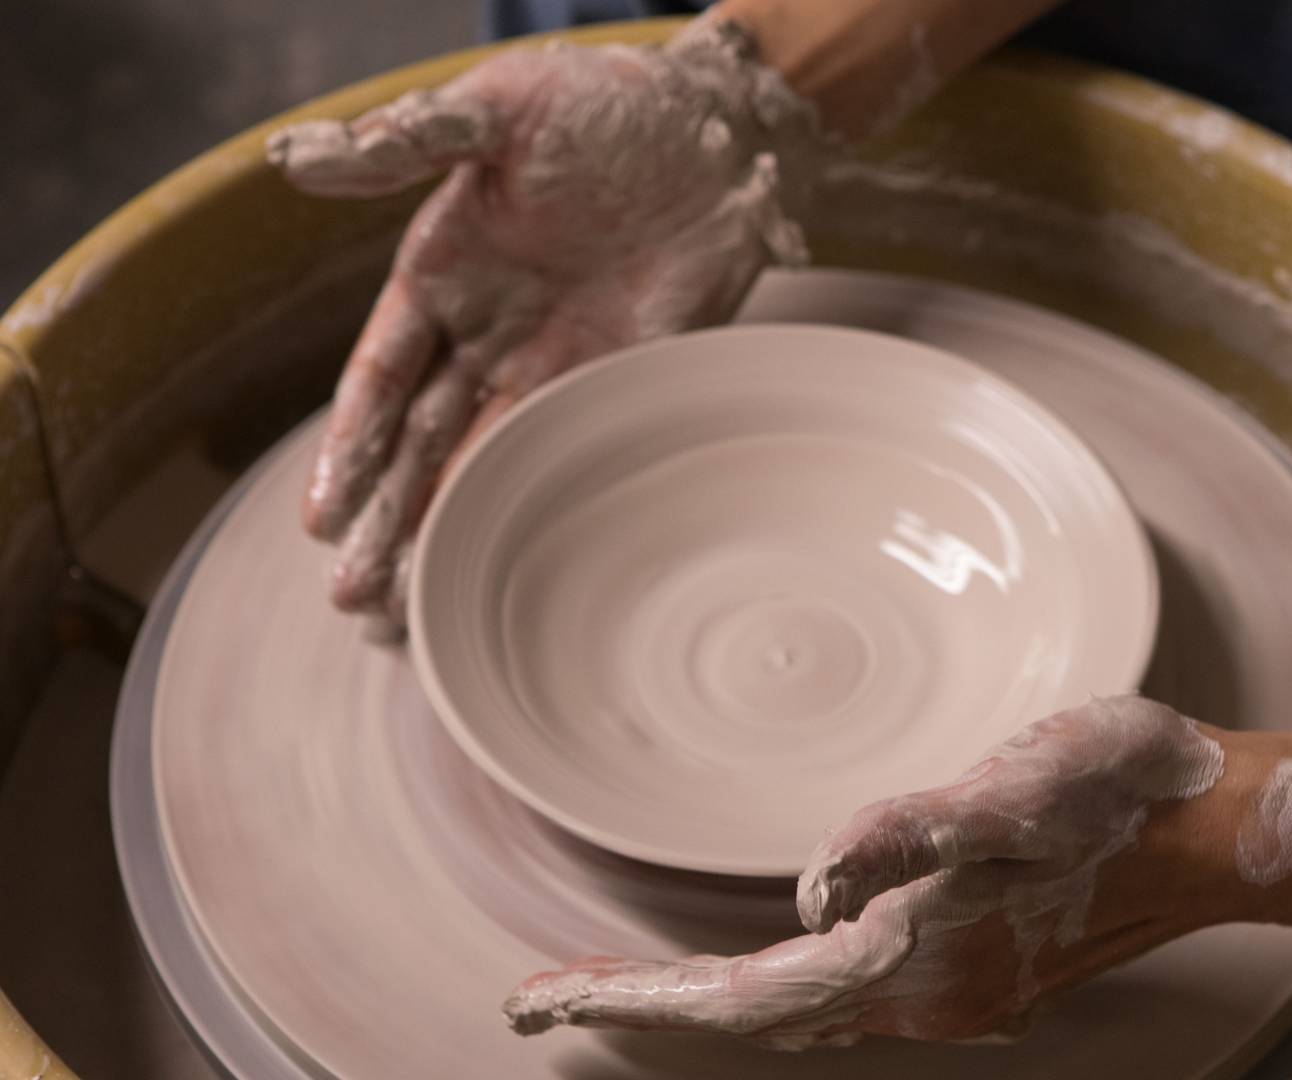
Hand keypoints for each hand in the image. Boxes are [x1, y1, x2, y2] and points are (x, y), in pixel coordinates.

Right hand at [267, 20, 816, 622]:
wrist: (715, 124)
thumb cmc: (597, 105)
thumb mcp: (496, 110)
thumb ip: (406, 141)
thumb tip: (294, 157)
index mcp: (442, 276)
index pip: (381, 382)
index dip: (351, 451)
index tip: (320, 520)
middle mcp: (492, 332)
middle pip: (425, 446)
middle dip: (387, 523)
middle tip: (355, 604)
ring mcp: (561, 362)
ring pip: (490, 465)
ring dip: (450, 535)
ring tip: (412, 613)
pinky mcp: (630, 377)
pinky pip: (577, 452)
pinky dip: (543, 509)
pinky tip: (513, 565)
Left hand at [501, 696, 1244, 1046]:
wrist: (1212, 826)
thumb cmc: (1121, 794)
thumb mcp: (1020, 794)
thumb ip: (911, 837)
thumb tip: (810, 885)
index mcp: (913, 958)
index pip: (738, 997)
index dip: (630, 997)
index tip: (534, 992)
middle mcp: (920, 995)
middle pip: (746, 1015)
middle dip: (638, 1004)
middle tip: (540, 989)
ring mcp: (945, 988)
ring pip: (785, 1011)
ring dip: (694, 999)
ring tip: (613, 981)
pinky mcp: (966, 964)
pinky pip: (829, 995)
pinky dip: (758, 987)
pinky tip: (754, 966)